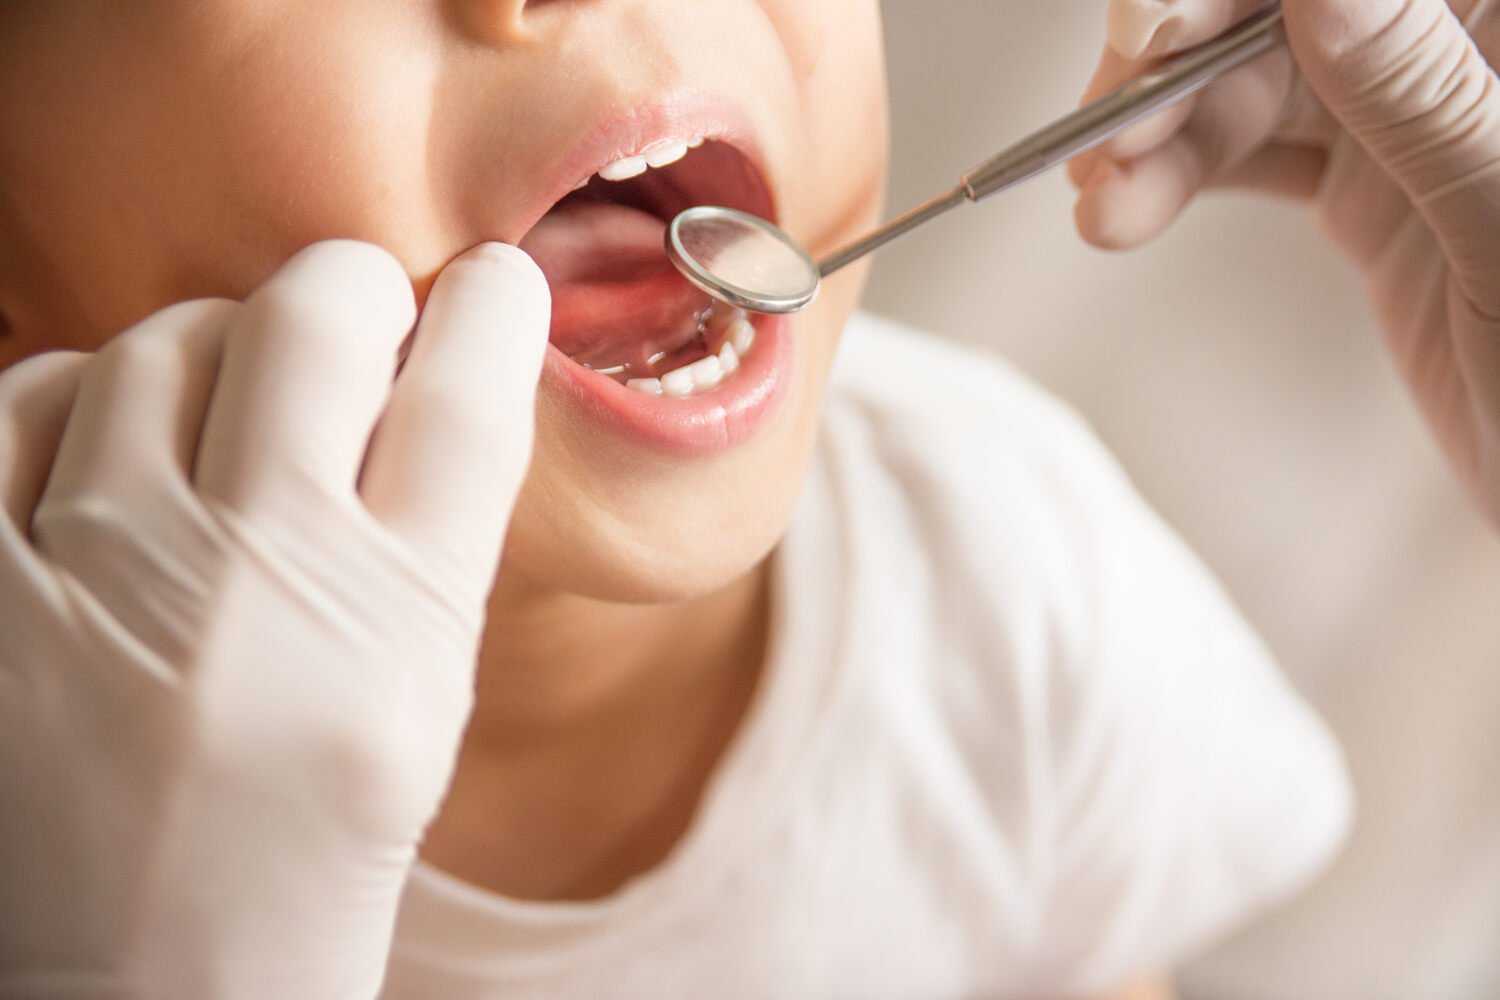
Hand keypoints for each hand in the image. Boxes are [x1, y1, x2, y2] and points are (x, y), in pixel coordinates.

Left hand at [0, 240, 549, 998]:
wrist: (148, 984)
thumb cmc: (310, 842)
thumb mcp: (421, 697)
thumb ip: (429, 535)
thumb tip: (427, 362)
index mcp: (402, 628)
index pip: (471, 396)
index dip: (495, 308)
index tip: (491, 285)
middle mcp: (259, 584)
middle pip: (316, 317)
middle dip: (349, 290)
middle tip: (352, 319)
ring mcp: (103, 579)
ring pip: (165, 341)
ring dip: (212, 354)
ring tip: (220, 418)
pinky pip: (27, 398)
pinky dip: (77, 401)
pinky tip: (105, 460)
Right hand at [1071, 0, 1499, 528]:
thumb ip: (1421, 97)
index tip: (1156, 30)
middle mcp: (1462, 58)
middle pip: (1284, 18)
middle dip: (1178, 70)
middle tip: (1105, 138)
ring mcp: (1415, 121)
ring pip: (1259, 88)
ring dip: (1163, 142)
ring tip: (1103, 211)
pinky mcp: (1378, 188)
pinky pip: (1263, 154)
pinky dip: (1189, 178)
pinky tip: (1133, 210)